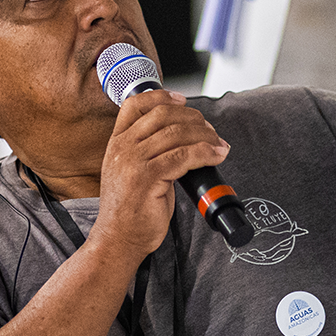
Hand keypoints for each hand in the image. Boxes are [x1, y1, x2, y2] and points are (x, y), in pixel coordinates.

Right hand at [89, 91, 228, 263]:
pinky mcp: (148, 178)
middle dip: (193, 118)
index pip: (136, 104)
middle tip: (210, 129)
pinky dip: (205, 153)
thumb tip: (182, 137)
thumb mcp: (131, 171)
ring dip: (205, 136)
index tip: (183, 100)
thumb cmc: (129, 210)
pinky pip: (184, 157)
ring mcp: (133, 162)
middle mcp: (123, 148)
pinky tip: (216, 156)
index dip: (162, 96)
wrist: (118, 239)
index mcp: (117, 143)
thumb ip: (148, 151)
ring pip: (177, 134)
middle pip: (163, 115)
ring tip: (218, 144)